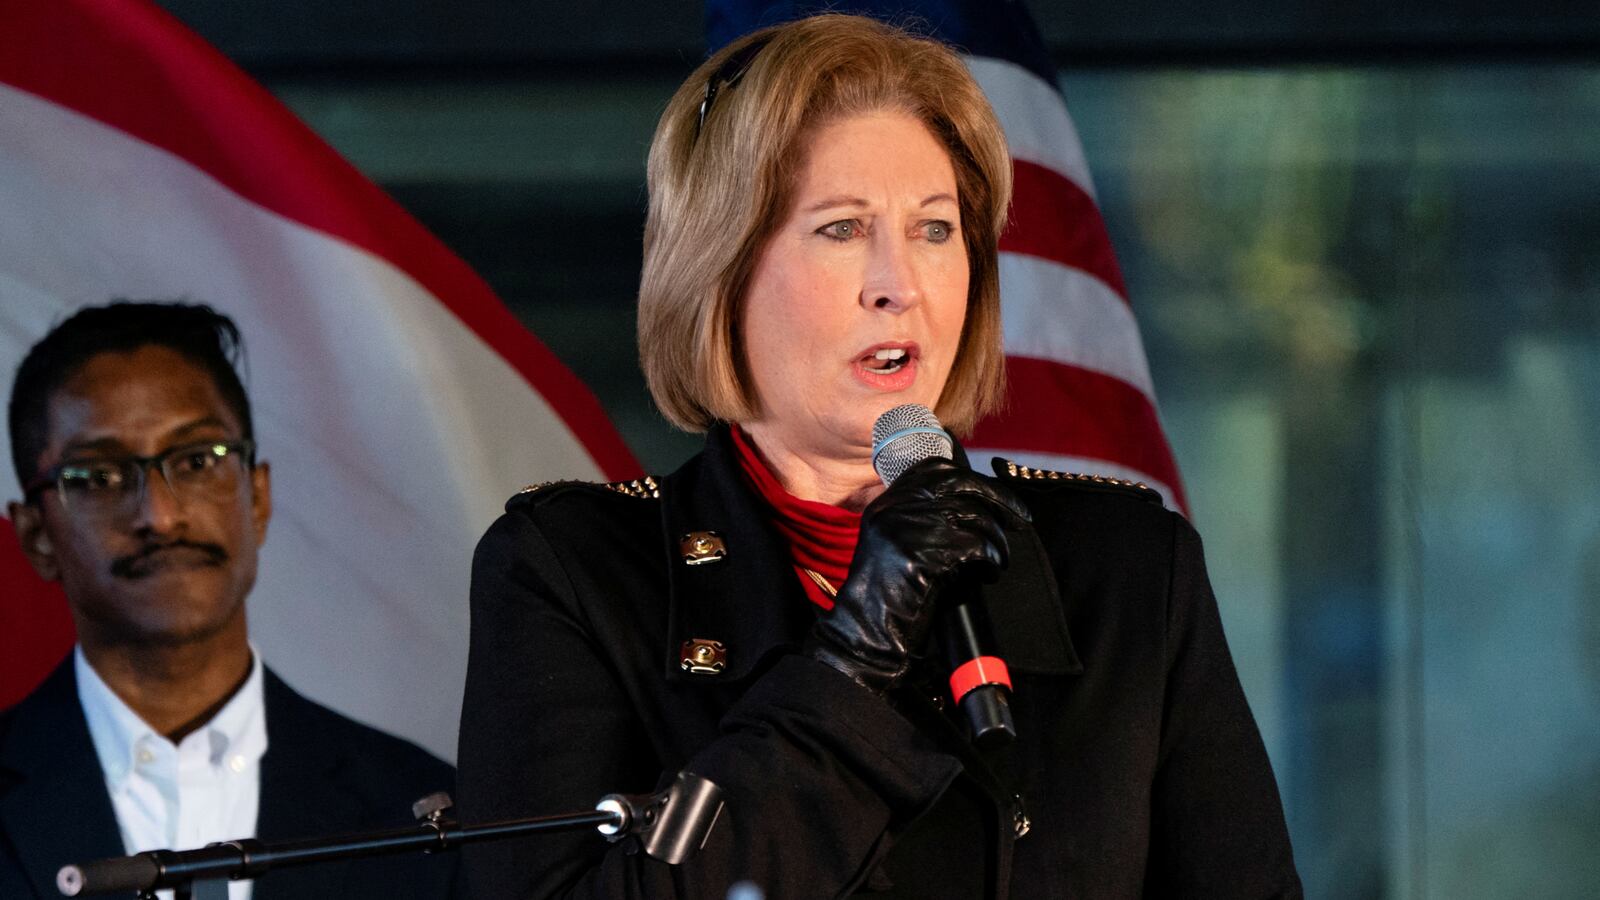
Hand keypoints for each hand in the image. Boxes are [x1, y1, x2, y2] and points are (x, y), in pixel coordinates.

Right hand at [806, 459, 1030, 693]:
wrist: (869, 630)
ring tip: (1000, 559)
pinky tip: (992, 571)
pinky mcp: (926, 554)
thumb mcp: (898, 541)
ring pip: (976, 517)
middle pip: (962, 485)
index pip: (938, 469)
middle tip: (1022, 520)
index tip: (998, 496)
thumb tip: (979, 503)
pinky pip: (977, 546)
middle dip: (1001, 501)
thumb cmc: (891, 593)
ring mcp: (910, 529)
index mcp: (889, 502)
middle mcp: (897, 508)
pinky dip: (993, 558)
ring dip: (998, 540)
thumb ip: (926, 517)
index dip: (975, 480)